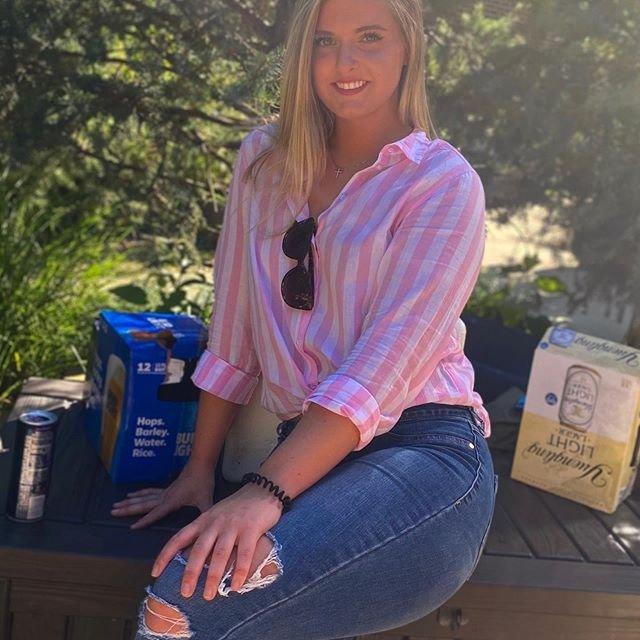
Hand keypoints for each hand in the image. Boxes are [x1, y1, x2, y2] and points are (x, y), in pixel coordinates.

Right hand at [110, 463, 214, 529]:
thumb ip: (205, 514)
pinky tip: (132, 494)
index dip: (144, 521)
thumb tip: (207, 528)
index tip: (131, 527)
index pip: (155, 513)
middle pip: (142, 504)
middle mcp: (164, 497)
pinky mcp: (166, 488)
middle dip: (127, 509)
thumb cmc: (202, 482)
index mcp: (171, 501)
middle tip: (112, 512)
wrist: (201, 464)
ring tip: (116, 505)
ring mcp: (164, 492)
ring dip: (129, 502)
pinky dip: (139, 493)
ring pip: (143, 497)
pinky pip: (149, 492)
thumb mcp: (206, 500)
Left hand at [150, 483, 282, 599]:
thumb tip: (194, 560)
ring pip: (219, 554)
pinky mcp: (251, 529)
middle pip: (199, 549)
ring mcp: (233, 526)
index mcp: (203, 520)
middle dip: (190, 573)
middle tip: (185, 593)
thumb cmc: (238, 507)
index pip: (179, 537)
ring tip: (209, 595)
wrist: (262, 490)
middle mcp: (215, 523)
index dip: (166, 555)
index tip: (155, 573)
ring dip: (213, 576)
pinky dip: (239, 571)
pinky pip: (243, 554)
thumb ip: (206, 533)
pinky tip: (235, 586)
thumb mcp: (216, 515)